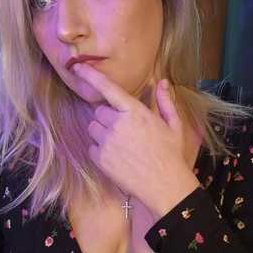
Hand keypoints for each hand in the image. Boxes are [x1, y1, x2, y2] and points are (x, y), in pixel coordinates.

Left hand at [71, 62, 199, 217]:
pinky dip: (100, 150)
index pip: (108, 89)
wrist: (165, 186)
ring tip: (121, 145)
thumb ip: (165, 102)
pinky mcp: (100, 159)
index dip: (91, 76)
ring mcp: (107, 142)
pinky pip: (92, 147)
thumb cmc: (171, 155)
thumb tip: (162, 82)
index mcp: (135, 112)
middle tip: (124, 130)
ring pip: (93, 128)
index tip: (79, 67)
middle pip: (99, 112)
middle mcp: (117, 124)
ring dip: (102, 133)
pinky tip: (118, 158)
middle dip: (108, 118)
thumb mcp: (174, 126)